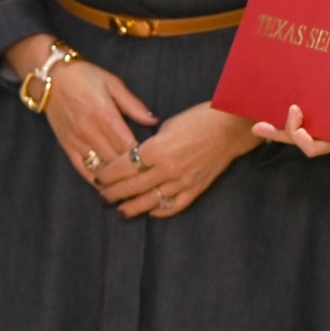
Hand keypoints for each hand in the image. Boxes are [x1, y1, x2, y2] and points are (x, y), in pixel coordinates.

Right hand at [5, 34, 157, 185]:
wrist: (50, 77)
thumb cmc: (86, 77)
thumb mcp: (114, 84)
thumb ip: (134, 105)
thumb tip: (154, 120)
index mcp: (105, 115)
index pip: (127, 145)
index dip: (142, 157)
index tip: (156, 163)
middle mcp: (90, 132)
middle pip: (115, 160)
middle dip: (132, 171)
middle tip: (148, 179)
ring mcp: (76, 141)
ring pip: (99, 168)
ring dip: (115, 180)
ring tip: (132, 189)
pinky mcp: (66, 147)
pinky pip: (81, 169)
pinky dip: (94, 180)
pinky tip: (106, 187)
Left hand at [94, 101, 260, 217]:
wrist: (231, 127)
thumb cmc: (200, 118)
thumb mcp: (168, 125)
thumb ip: (151, 144)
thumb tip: (138, 156)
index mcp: (156, 149)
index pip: (122, 167)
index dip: (107, 174)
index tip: (99, 177)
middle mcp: (166, 169)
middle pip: (131, 187)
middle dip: (113, 193)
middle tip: (103, 196)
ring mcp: (181, 182)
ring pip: (149, 201)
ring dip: (131, 208)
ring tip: (121, 211)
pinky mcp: (195, 189)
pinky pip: (173, 206)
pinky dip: (160, 211)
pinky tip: (151, 212)